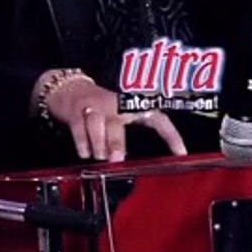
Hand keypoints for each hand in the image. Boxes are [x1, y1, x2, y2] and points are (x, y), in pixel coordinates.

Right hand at [46, 78, 186, 161]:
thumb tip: (135, 162)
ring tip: (101, 156)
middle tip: (117, 158)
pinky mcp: (76, 112)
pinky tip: (85, 152)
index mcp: (131, 107)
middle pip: (119, 122)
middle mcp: (115, 105)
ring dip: (98, 142)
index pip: (157, 119)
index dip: (171, 134)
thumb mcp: (120, 116)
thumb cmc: (101, 107)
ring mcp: (95, 107)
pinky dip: (82, 141)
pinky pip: (79, 127)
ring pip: (97, 124)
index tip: (181, 152)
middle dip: (117, 141)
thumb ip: (128, 137)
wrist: (70, 89)